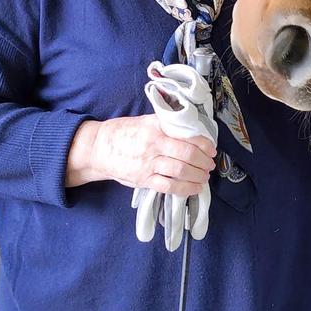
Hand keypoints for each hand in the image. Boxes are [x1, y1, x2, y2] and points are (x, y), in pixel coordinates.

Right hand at [66, 114, 215, 196]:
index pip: (187, 137)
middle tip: (210, 165)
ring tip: (204, 176)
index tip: (212, 149)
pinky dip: (185, 189)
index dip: (204, 145)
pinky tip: (194, 188)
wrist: (99, 147)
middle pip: (187, 155)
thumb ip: (167, 125)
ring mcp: (148, 164)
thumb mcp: (146, 121)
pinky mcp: (143, 180)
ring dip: (197, 176)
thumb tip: (191, 128)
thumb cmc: (124, 132)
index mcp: (156, 129)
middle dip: (203, 162)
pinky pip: (168, 186)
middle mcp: (154, 146)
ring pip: (180, 171)